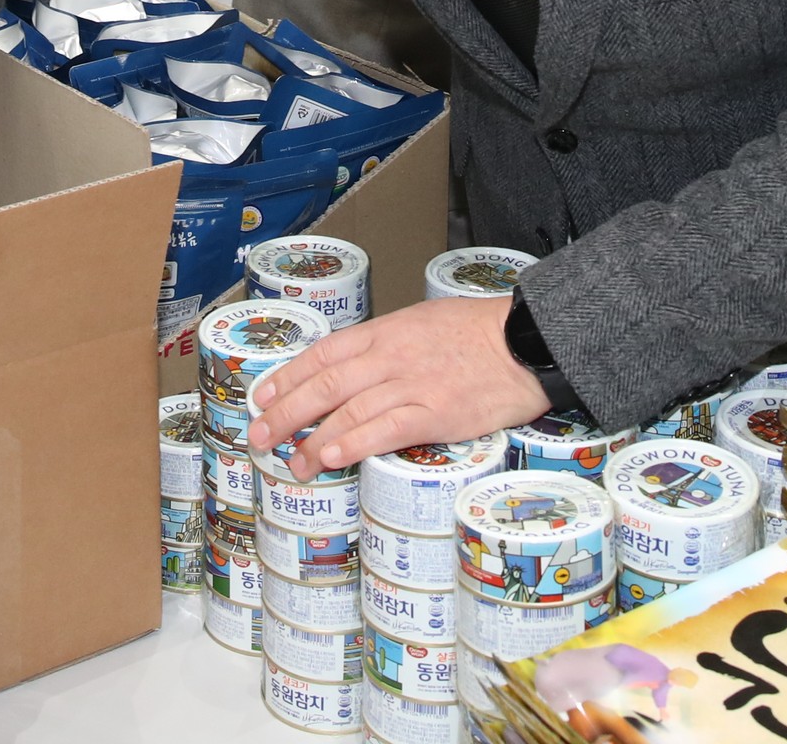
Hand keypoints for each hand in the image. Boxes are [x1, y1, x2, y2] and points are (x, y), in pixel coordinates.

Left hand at [244, 297, 548, 477]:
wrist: (527, 341)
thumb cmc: (480, 333)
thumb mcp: (426, 323)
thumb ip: (392, 345)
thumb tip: (358, 372)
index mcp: (387, 332)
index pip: (324, 354)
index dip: (289, 377)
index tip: (264, 397)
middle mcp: (391, 356)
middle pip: (324, 384)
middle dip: (286, 412)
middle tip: (259, 435)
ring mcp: (412, 384)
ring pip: (347, 411)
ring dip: (312, 440)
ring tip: (291, 462)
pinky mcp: (437, 413)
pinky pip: (385, 429)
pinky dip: (353, 443)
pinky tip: (331, 457)